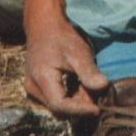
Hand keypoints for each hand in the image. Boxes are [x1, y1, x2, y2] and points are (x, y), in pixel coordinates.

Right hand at [22, 0, 106, 118]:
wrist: (44, 24)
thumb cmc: (61, 36)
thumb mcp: (78, 52)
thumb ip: (88, 72)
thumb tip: (103, 87)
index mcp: (41, 79)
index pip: (59, 105)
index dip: (80, 110)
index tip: (98, 109)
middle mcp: (33, 88)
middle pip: (58, 109)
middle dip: (79, 107)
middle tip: (98, 98)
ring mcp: (33, 88)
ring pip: (56, 106)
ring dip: (75, 103)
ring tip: (91, 91)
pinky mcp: (37, 86)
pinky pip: (54, 98)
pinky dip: (70, 97)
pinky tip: (82, 87)